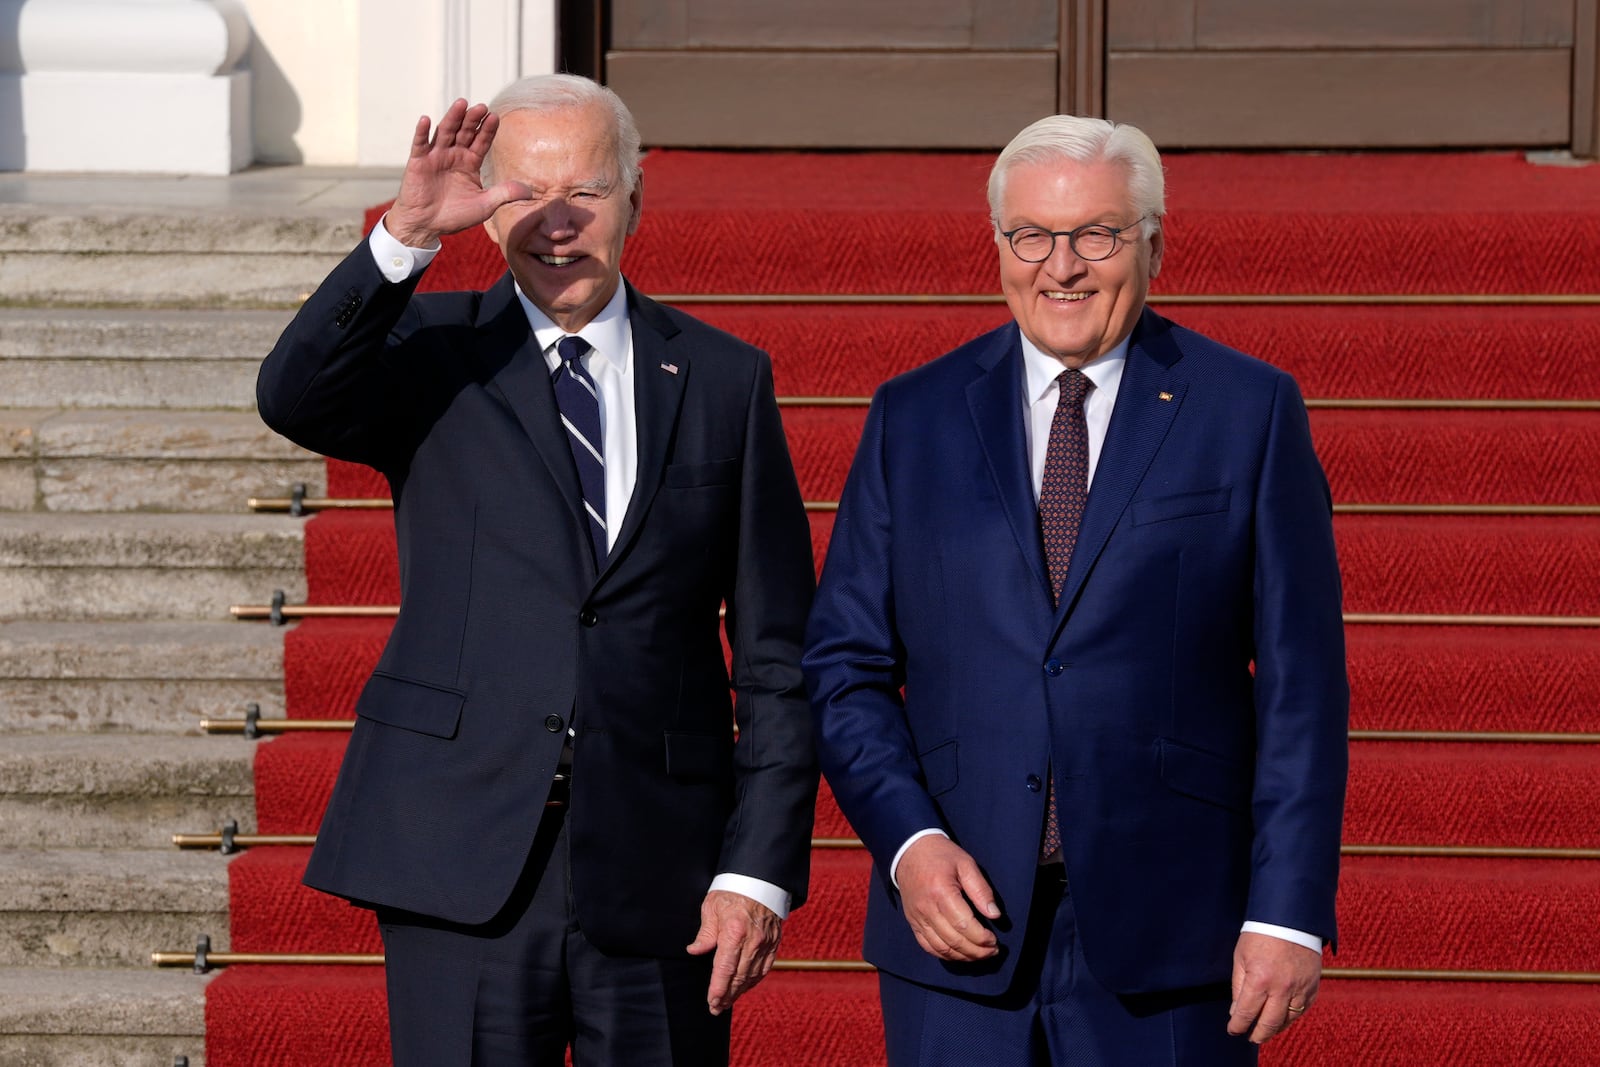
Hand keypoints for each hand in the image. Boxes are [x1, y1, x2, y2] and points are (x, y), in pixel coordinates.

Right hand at [385, 98, 531, 247]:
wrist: (426, 226)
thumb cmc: (455, 216)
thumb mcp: (484, 205)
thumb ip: (504, 194)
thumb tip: (530, 190)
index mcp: (470, 162)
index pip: (481, 142)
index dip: (487, 130)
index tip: (495, 116)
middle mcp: (454, 155)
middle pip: (464, 132)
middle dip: (473, 120)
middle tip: (481, 107)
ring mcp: (435, 156)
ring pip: (444, 132)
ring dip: (452, 118)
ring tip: (461, 104)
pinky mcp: (418, 162)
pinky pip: (420, 144)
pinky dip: (422, 132)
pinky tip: (426, 119)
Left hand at [686, 890, 782, 1014]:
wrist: (761, 878)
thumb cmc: (732, 890)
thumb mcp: (712, 907)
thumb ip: (705, 933)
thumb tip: (694, 951)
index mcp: (734, 932)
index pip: (724, 969)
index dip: (718, 989)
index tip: (711, 1002)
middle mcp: (752, 941)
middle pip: (739, 977)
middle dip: (727, 996)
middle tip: (716, 1008)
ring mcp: (766, 943)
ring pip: (753, 975)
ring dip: (740, 991)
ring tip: (728, 1001)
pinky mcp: (774, 942)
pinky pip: (765, 968)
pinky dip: (754, 980)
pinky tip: (745, 986)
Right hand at [895, 835, 1000, 961]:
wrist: (909, 851)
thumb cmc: (941, 856)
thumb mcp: (966, 864)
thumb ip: (981, 890)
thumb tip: (995, 914)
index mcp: (941, 892)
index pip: (964, 925)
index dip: (981, 938)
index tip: (994, 941)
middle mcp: (927, 908)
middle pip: (954, 940)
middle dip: (977, 951)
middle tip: (992, 952)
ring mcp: (917, 917)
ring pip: (941, 948)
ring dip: (963, 957)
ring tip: (980, 955)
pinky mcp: (913, 922)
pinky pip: (928, 946)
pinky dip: (945, 954)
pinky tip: (960, 954)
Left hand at [1227, 931, 1321, 1043]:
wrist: (1291, 919)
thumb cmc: (1260, 935)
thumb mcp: (1241, 957)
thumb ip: (1238, 986)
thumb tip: (1236, 1011)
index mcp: (1260, 980)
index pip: (1246, 1013)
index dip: (1237, 1026)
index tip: (1233, 1030)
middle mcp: (1282, 988)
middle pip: (1269, 1024)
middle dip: (1258, 1035)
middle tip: (1251, 1038)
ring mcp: (1300, 989)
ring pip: (1288, 1020)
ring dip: (1275, 1029)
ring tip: (1265, 1031)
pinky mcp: (1312, 987)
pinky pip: (1302, 1010)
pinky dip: (1291, 1017)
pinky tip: (1282, 1018)